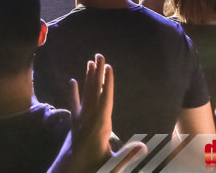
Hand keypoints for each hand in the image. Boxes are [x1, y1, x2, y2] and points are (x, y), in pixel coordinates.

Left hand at [56, 55, 145, 172]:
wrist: (71, 170)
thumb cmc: (94, 167)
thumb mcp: (112, 163)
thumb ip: (127, 154)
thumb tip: (144, 147)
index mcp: (100, 125)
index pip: (105, 99)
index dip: (107, 82)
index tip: (108, 67)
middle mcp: (89, 118)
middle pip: (94, 90)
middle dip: (97, 72)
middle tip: (98, 54)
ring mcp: (80, 119)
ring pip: (85, 93)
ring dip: (88, 77)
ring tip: (89, 62)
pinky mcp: (73, 123)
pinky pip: (73, 104)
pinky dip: (73, 92)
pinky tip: (72, 81)